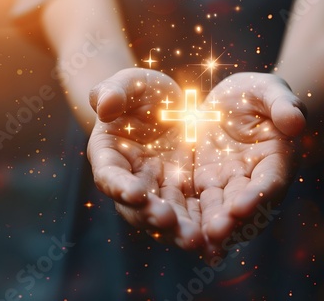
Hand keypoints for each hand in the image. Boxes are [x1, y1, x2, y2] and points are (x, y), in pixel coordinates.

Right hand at [87, 68, 202, 249]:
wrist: (167, 102)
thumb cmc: (141, 90)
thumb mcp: (129, 83)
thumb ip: (114, 90)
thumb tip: (103, 105)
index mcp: (110, 155)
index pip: (109, 175)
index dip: (120, 185)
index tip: (136, 193)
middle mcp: (131, 180)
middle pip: (138, 207)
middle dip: (154, 217)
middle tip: (171, 224)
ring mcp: (158, 189)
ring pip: (167, 216)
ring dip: (180, 229)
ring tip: (199, 240)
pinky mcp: (184, 191)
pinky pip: (193, 211)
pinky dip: (203, 225)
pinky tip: (219, 238)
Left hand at [193, 72, 305, 258]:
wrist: (228, 101)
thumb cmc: (255, 93)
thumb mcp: (268, 90)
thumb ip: (283, 104)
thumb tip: (296, 122)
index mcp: (276, 160)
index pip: (270, 183)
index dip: (258, 197)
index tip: (241, 208)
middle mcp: (253, 181)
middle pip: (244, 207)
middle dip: (231, 223)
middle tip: (215, 234)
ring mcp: (227, 185)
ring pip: (218, 212)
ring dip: (207, 229)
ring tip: (193, 242)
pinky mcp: (203, 183)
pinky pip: (195, 203)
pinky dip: (187, 218)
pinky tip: (172, 230)